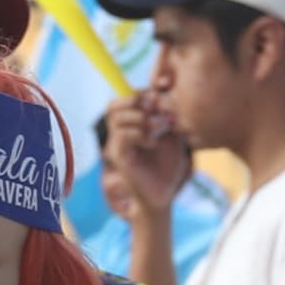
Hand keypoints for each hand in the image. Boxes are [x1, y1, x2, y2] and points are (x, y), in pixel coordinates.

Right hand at [99, 95, 187, 217]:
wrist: (164, 191)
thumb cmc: (168, 163)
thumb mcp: (172, 132)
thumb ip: (165, 114)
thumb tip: (159, 95)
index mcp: (130, 123)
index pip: (124, 99)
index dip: (140, 94)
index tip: (160, 100)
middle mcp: (119, 132)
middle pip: (112, 105)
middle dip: (134, 101)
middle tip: (155, 109)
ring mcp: (117, 145)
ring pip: (117, 119)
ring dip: (141, 118)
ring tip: (159, 128)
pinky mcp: (119, 158)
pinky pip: (121, 137)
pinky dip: (139, 135)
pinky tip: (153, 144)